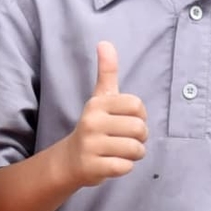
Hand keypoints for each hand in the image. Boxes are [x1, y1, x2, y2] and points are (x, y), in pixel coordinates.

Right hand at [58, 41, 148, 191]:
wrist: (70, 160)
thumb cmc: (94, 126)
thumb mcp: (99, 98)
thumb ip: (106, 71)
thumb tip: (104, 42)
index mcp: (97, 104)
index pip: (137, 105)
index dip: (140, 115)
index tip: (127, 120)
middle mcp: (92, 122)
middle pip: (139, 128)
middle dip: (140, 138)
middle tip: (126, 140)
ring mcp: (91, 146)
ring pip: (135, 149)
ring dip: (134, 154)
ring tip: (121, 152)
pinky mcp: (93, 167)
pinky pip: (126, 167)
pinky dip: (125, 167)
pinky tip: (113, 163)